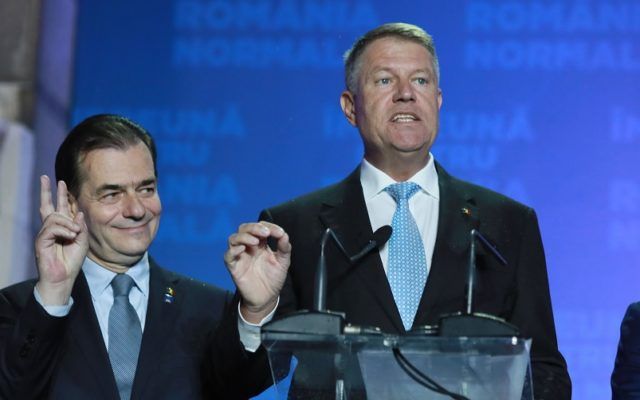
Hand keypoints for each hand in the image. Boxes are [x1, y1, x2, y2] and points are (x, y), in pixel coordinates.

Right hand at [34, 176, 87, 304]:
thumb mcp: (82, 242)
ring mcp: (45, 234)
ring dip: (68, 223)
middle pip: (47, 205)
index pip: (60, 208)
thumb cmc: (72, 261)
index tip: (61, 183)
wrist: (63, 277)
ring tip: (75, 233)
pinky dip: (64, 231)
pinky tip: (70, 236)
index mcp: (62, 227)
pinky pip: (51, 228)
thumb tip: (78, 212)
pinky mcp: (41, 241)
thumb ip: (81, 226)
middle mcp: (52, 228)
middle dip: (47, 191)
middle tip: (46, 178)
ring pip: (54, 217)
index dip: (60, 195)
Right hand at [224, 221, 290, 322]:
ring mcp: (240, 256)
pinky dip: (233, 250)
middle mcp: (248, 247)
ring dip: (244, 237)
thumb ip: (284, 247)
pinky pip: (228, 255)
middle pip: (244, 228)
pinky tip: (242, 249)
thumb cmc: (273, 278)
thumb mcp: (283, 261)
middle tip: (266, 233)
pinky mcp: (234, 267)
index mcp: (260, 243)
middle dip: (254, 227)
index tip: (279, 233)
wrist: (267, 298)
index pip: (260, 227)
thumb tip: (284, 234)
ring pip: (233, 238)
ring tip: (255, 242)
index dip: (269, 226)